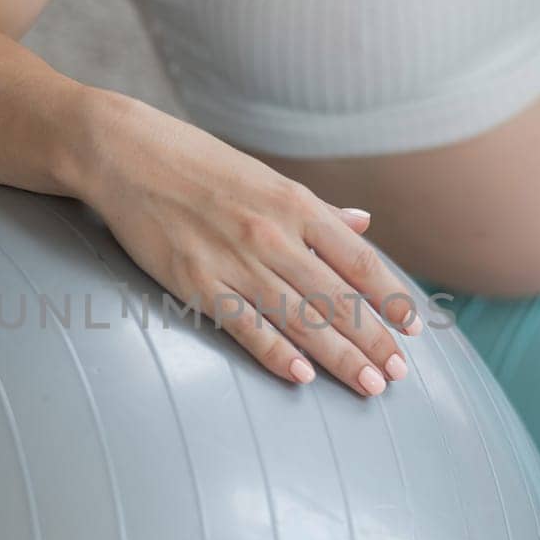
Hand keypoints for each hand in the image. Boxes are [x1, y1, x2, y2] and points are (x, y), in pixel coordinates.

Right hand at [81, 95, 421, 395]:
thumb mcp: (265, 177)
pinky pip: (245, 326)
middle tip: (397, 375)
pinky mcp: (196, 282)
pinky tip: (303, 377)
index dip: (390, 297)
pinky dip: (276, 353)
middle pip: (337, 298)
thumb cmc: (198, 163)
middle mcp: (273, 234)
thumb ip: (317, 210)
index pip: (359, 260)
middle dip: (373, 340)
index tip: (413, 328)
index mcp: (295, 204)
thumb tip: (364, 224)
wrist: (125, 153)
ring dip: (339, 357)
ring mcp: (234, 261)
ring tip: (369, 386)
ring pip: (300, 319)